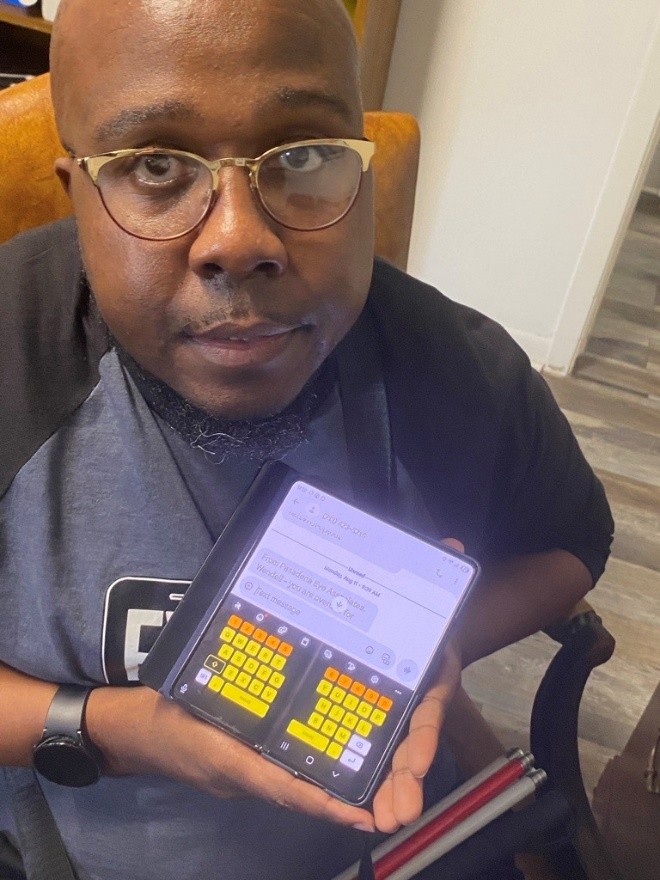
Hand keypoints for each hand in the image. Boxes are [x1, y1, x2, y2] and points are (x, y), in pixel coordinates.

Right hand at [85, 685, 375, 831]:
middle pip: (298, 795)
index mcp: (231, 763)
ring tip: (370, 786)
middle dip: (338, 802)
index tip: (359, 814)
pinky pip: (280, 775)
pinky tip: (329, 758)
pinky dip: (307, 774)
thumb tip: (264, 674)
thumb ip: (229, 694)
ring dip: (327, 790)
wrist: (130, 731)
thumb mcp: (194, 696)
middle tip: (383, 806)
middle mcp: (242, 778)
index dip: (324, 801)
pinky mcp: (240, 767)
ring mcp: (241, 777)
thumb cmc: (162, 711)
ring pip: (292, 788)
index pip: (285, 787)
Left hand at [371, 535, 464, 831]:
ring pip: (393, 752)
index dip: (423, 734)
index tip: (416, 764)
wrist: (385, 613)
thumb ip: (434, 568)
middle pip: (411, 740)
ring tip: (382, 820)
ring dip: (391, 787)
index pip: (428, 704)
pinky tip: (358, 804)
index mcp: (424, 669)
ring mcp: (390, 708)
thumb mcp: (418, 585)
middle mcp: (412, 694)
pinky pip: (368, 745)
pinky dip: (367, 774)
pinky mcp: (367, 714)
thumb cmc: (406, 607)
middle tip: (397, 814)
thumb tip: (454, 547)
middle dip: (406, 778)